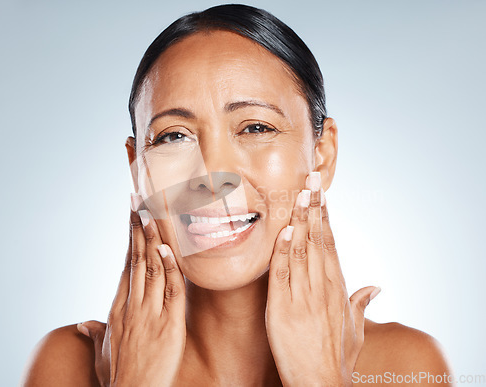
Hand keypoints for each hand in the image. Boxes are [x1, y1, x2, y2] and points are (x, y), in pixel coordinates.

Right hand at [77, 193, 186, 386]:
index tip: (132, 221)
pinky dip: (171, 268)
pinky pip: (172, 291)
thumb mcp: (103, 352)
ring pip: (152, 270)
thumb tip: (84, 323)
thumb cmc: (118, 375)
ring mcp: (149, 314)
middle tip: (140, 205)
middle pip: (136, 261)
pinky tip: (168, 249)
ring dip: (152, 241)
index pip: (126, 267)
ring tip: (152, 216)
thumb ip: (96, 332)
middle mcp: (131, 306)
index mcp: (117, 309)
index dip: (130, 242)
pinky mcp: (170, 325)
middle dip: (138, 231)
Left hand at [265, 172, 380, 385]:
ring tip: (298, 193)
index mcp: (337, 287)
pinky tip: (284, 230)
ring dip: (300, 220)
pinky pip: (282, 274)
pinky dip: (283, 251)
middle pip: (318, 239)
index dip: (325, 216)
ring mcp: (303, 297)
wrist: (321, 383)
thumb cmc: (337, 356)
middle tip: (310, 178)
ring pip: (302, 250)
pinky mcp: (282, 309)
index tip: (321, 194)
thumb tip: (375, 288)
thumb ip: (361, 303)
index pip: (330, 243)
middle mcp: (323, 287)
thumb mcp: (354, 329)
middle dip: (313, 206)